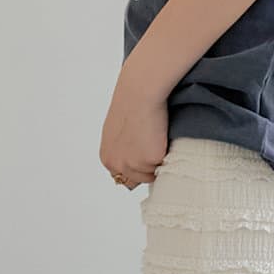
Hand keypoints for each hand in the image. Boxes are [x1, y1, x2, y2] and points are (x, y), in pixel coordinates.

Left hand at [100, 67, 167, 191]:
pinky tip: (160, 134)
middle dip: (147, 165)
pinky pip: (164, 164)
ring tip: (154, 137)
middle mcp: (117, 165)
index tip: (143, 152)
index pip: (124, 178)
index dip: (136, 166)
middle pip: (139, 179)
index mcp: (107, 158)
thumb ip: (120, 151)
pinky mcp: (150, 159)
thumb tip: (130, 165)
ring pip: (152, 174)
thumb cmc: (130, 106)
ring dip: (157, 159)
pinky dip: (166, 151)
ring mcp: (133, 164)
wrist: (139, 93)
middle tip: (150, 142)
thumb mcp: (116, 133)